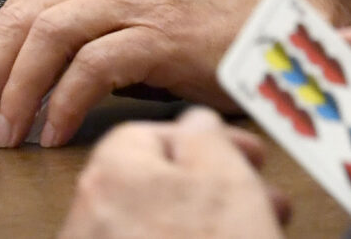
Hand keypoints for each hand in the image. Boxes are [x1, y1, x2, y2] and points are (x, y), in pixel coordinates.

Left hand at [0, 0, 350, 147]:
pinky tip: (57, 132)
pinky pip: (95, 65)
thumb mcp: (117, 8)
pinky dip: (67, 103)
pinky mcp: (160, 29)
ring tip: (9, 136)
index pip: (15, 7)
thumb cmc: (188, 26)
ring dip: (20, 94)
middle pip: (22, 20)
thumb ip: (68, 25)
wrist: (263, 23)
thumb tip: (7, 78)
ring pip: (49, 38)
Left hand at [59, 107, 289, 238]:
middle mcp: (90, 217)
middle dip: (216, 188)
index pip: (152, 134)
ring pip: (156, 226)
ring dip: (206, 223)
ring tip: (254, 234)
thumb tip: (194, 123)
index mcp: (112, 174)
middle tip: (260, 200)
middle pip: (155, 185)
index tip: (243, 158)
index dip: (208, 144)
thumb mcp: (225, 177)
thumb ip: (204, 134)